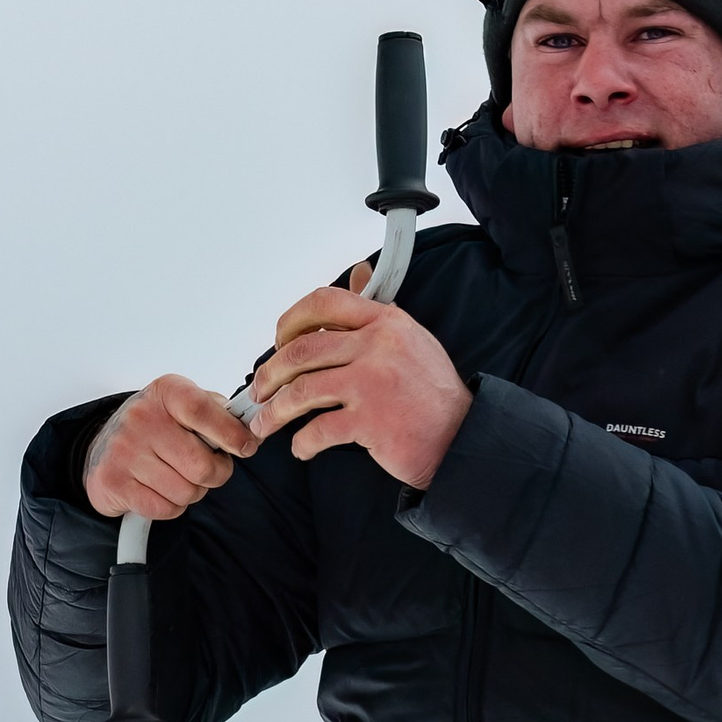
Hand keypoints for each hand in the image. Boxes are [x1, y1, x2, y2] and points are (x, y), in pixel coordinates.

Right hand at [83, 376, 256, 520]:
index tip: (246, 446)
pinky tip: (161, 490)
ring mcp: (125, 451)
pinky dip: (171, 507)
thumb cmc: (153, 427)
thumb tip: (253, 430)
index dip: (231, 434)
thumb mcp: (183, 405)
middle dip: (215, 474)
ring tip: (179, 477)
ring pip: (186, 492)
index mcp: (165, 392)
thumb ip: (218, 413)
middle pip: (201, 465)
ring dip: (192, 492)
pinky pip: (166, 509)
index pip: (202, 410)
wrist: (102, 447)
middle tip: (210, 469)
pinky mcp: (115, 482)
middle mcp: (141, 418)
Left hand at [251, 270, 473, 488]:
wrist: (461, 437)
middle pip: (301, 351)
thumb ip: (376, 310)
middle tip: (260, 391)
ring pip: (302, 391)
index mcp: (384, 321)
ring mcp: (372, 384)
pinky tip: (302, 448)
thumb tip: (358, 273)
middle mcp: (377, 346)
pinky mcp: (371, 421)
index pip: (323, 303)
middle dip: (269, 374)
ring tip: (266, 424)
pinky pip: (319, 430)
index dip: (290, 321)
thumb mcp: (410, 337)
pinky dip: (303, 443)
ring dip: (275, 412)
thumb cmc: (432, 392)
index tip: (278, 342)